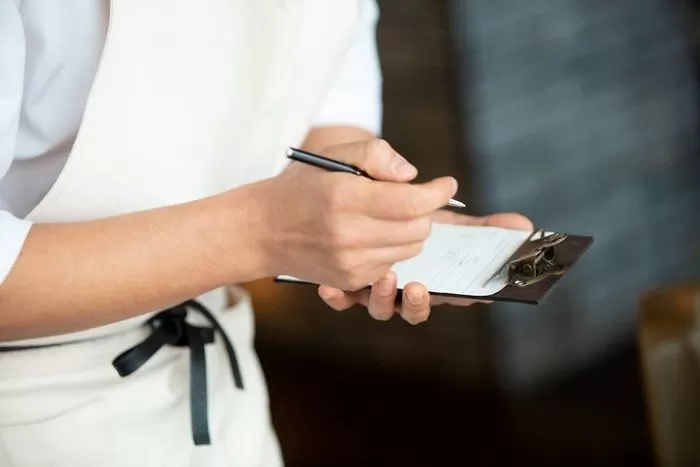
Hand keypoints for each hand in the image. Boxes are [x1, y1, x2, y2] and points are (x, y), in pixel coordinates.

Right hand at [249, 139, 457, 289]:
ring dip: (410, 230)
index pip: (410, 202)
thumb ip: (376, 154)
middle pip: (418, 229)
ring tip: (387, 215)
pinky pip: (392, 264)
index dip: (437, 193)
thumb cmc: (303, 185)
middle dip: (424, 211)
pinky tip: (371, 235)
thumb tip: (411, 177)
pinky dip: (392, 248)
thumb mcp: (334, 154)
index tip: (448, 184)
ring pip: (410, 249)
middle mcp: (348, 235)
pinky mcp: (350, 279)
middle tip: (412, 198)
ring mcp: (349, 262)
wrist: (263, 229)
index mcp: (345, 198)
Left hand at [318, 210, 532, 324]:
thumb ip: (479, 223)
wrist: (354, 201)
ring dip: (384, 299)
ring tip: (385, 278)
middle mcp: (406, 286)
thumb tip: (526, 225)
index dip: (468, 296)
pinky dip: (338, 298)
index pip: (457, 293)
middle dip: (420, 303)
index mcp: (434, 273)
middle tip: (420, 286)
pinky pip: (342, 299)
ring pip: (382, 309)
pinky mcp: (346, 283)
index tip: (478, 294)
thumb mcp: (442, 212)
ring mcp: (376, 288)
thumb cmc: (407, 212)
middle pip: (418, 308)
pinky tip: (331, 287)